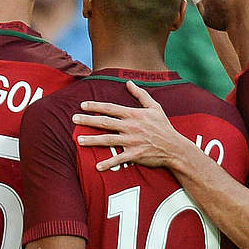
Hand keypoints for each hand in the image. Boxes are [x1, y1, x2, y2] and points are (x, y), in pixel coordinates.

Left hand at [72, 83, 187, 170]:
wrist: (175, 147)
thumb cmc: (164, 127)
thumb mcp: (155, 107)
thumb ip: (140, 95)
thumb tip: (129, 82)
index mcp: (134, 114)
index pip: (111, 108)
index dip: (96, 106)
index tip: (82, 105)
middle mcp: (131, 127)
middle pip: (105, 122)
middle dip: (88, 120)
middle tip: (73, 119)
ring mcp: (132, 141)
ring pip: (108, 140)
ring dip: (92, 140)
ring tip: (79, 140)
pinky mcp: (135, 155)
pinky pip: (119, 159)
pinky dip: (109, 163)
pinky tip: (97, 166)